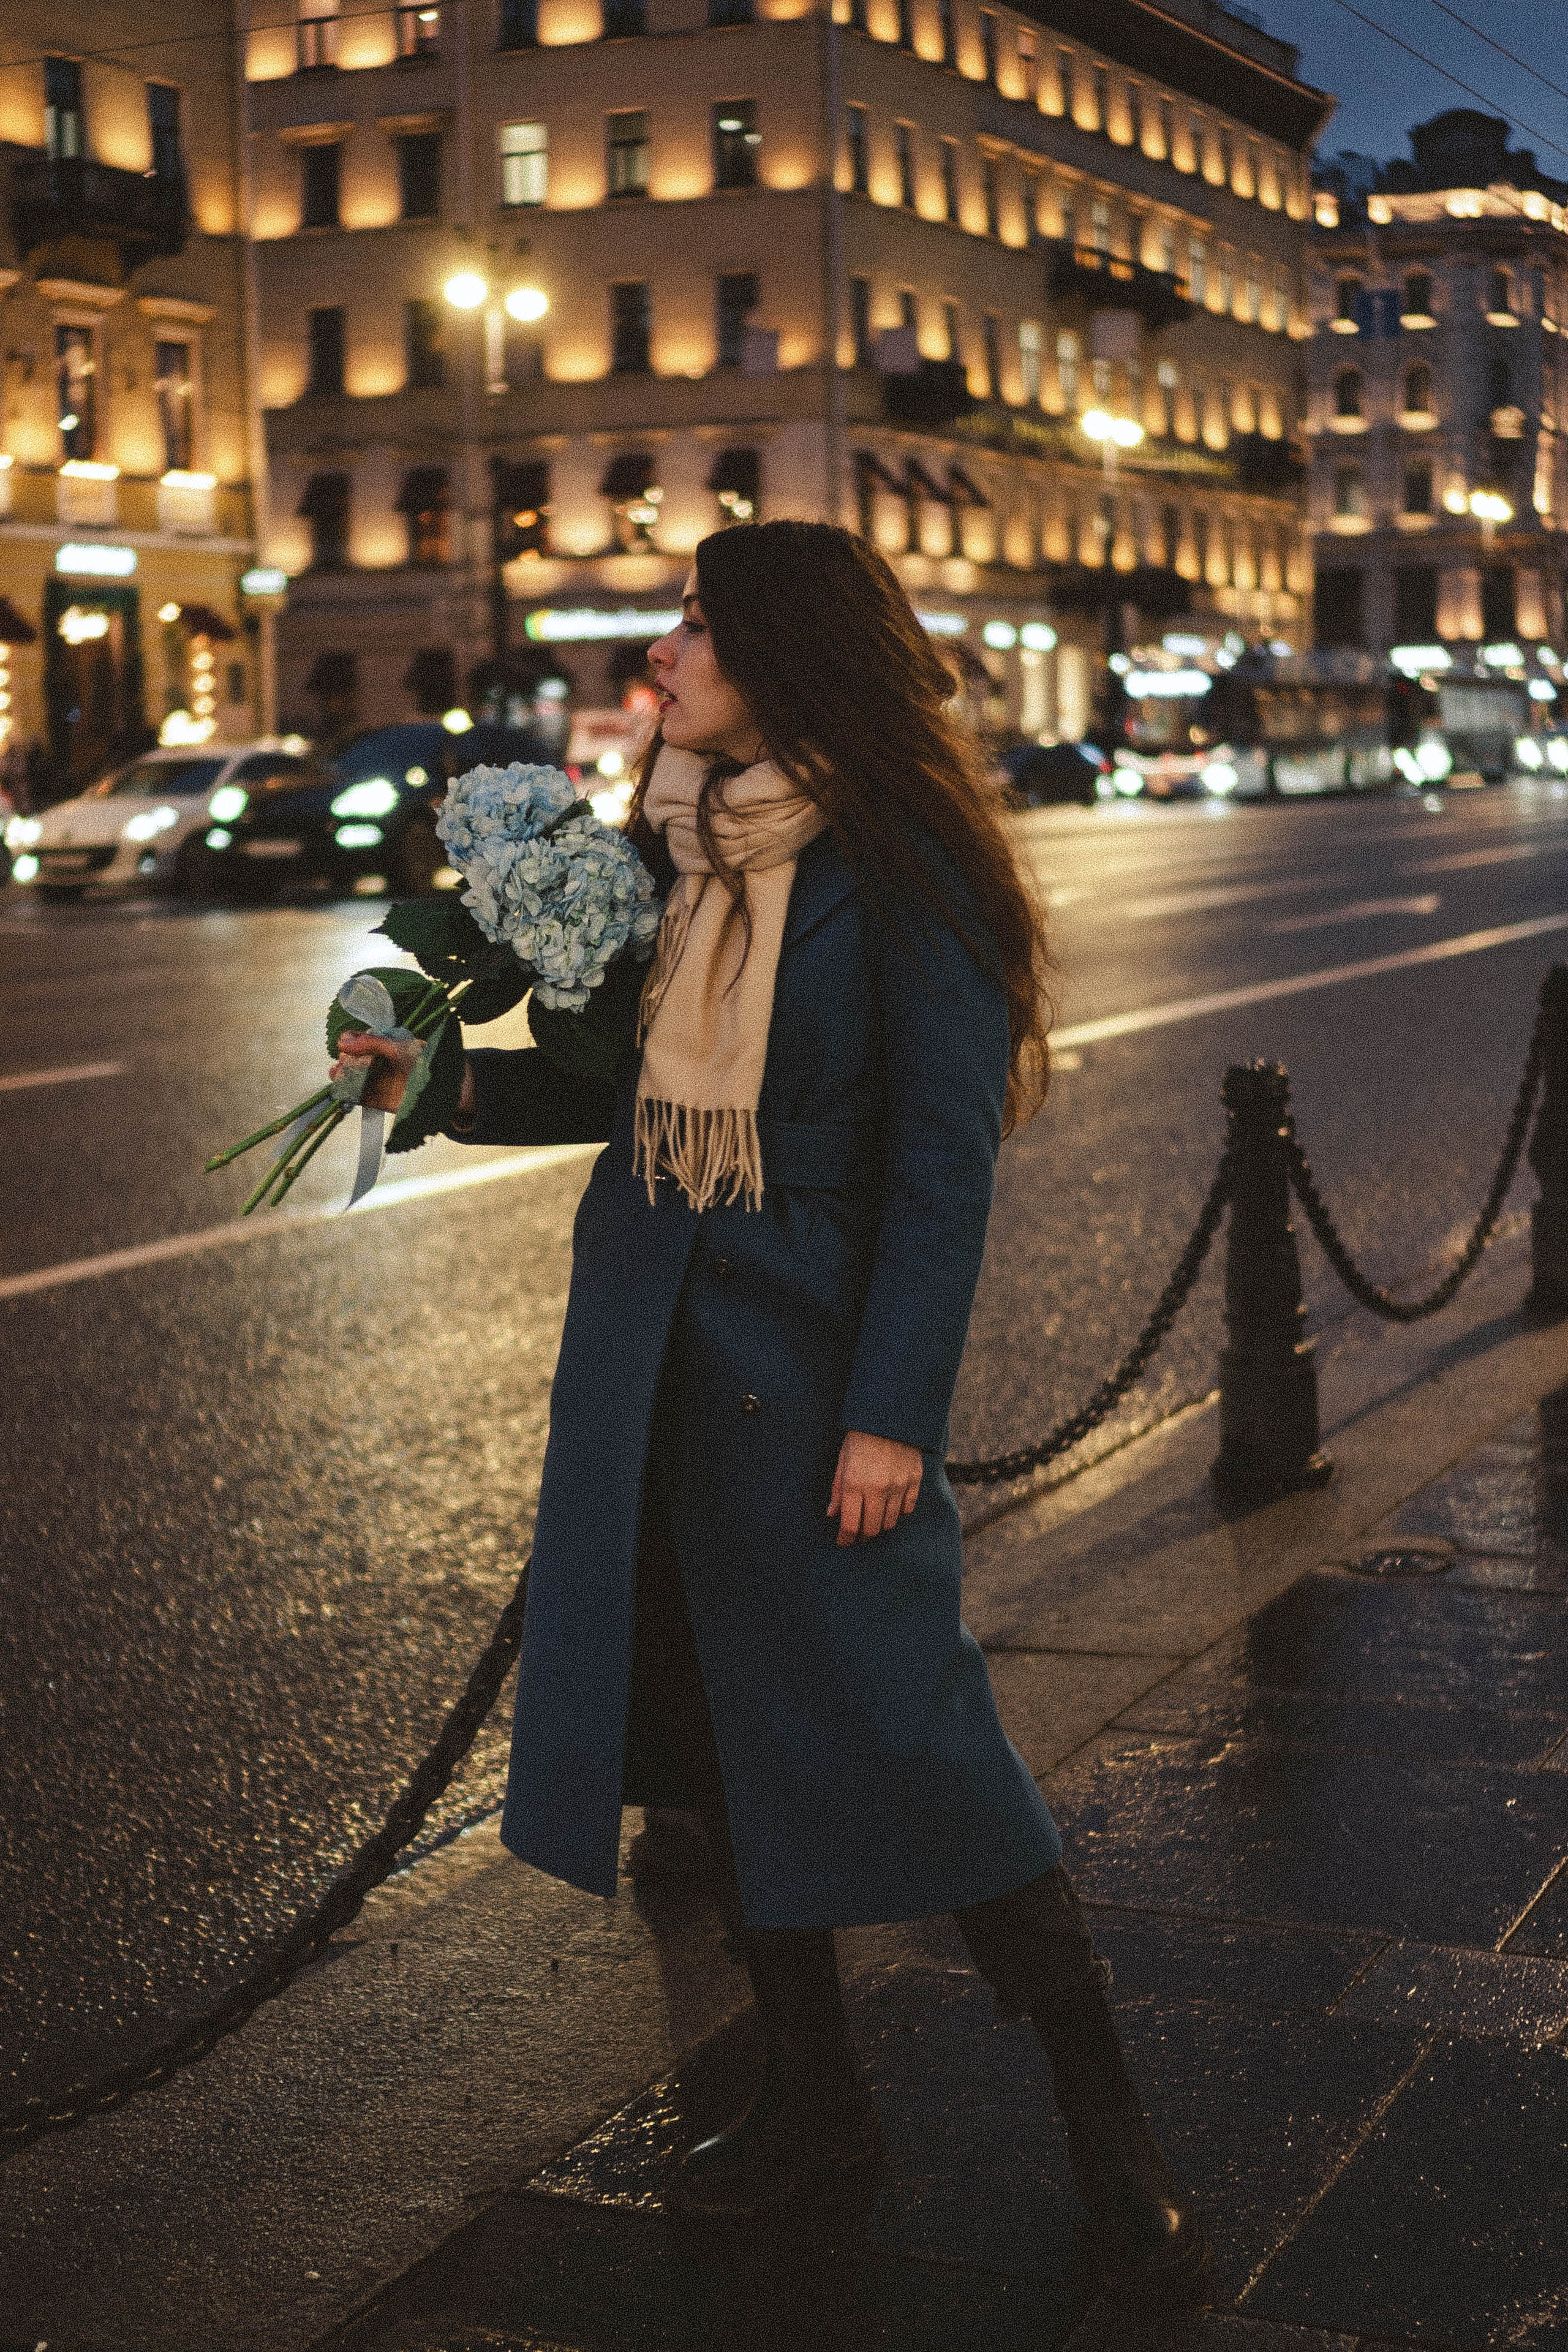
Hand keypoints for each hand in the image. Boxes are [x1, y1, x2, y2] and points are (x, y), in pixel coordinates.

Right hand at [331, 1031, 477, 1121]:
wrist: (451, 1091)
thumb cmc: (428, 1062)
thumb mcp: (400, 1048)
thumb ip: (373, 1043)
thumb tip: (342, 1040)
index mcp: (390, 1045)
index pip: (365, 1041)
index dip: (352, 1042)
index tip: (343, 1042)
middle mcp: (385, 1063)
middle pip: (357, 1061)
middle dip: (346, 1060)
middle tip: (343, 1061)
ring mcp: (384, 1082)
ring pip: (357, 1079)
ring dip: (344, 1077)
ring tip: (336, 1073)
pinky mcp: (384, 1102)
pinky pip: (363, 1097)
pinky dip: (351, 1094)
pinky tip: (340, 1089)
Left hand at [828, 1430, 922, 1546]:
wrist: (889, 1417)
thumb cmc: (860, 1438)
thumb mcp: (842, 1462)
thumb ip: (837, 1490)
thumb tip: (832, 1515)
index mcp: (855, 1484)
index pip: (851, 1525)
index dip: (846, 1539)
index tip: (843, 1542)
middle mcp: (878, 1488)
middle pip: (872, 1529)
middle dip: (863, 1535)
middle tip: (857, 1532)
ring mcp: (899, 1486)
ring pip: (890, 1522)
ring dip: (880, 1524)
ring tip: (873, 1518)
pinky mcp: (914, 1481)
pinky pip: (907, 1509)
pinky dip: (898, 1512)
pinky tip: (890, 1505)